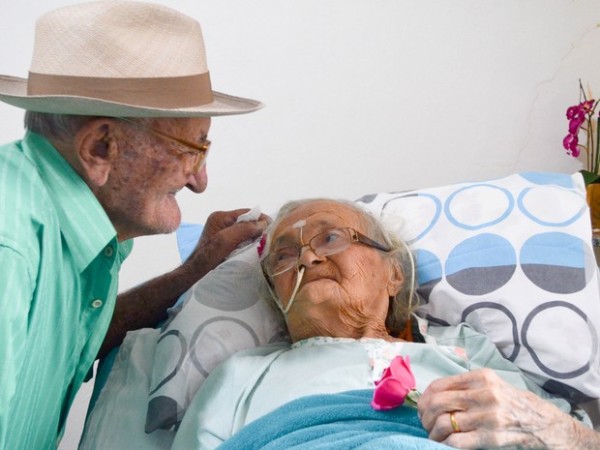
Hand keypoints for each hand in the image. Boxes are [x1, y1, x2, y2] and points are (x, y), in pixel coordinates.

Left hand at [184, 208, 269, 277]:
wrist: (195, 275)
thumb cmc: (208, 258)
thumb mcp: (225, 241)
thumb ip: (244, 229)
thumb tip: (263, 224)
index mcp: (220, 216)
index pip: (247, 212)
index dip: (261, 219)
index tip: (274, 229)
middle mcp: (221, 221)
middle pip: (247, 221)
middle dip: (259, 228)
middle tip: (270, 239)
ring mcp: (223, 231)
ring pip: (246, 230)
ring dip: (255, 237)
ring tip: (264, 245)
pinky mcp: (225, 242)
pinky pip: (242, 238)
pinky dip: (249, 243)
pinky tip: (254, 250)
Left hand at [418, 368, 581, 448]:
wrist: (542, 423)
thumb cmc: (511, 402)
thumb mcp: (490, 384)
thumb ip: (465, 386)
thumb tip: (432, 395)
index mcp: (480, 377)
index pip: (439, 385)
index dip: (425, 398)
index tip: (422, 407)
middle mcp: (484, 394)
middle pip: (438, 403)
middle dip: (425, 415)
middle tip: (425, 423)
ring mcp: (489, 416)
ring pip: (445, 423)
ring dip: (432, 431)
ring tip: (433, 435)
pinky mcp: (492, 437)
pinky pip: (457, 441)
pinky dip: (444, 443)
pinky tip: (444, 444)